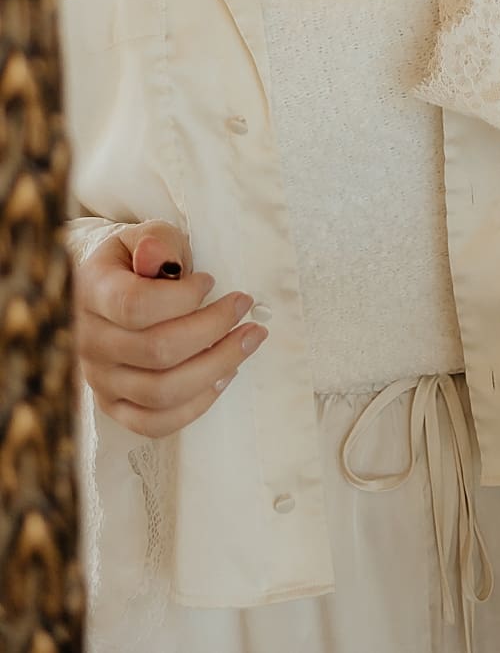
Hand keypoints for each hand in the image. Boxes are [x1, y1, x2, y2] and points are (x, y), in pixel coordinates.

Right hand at [74, 222, 264, 438]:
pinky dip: (196, 404)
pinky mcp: (114, 406)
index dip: (183, 297)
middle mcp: (90, 342)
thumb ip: (157, 242)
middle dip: (214, 329)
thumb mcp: (147, 237)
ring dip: (217, 366)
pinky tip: (224, 374)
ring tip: (248, 339)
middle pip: (157, 351)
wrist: (113, 291)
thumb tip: (156, 255)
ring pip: (161, 392)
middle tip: (245, 307)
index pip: (136, 306)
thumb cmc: (138, 261)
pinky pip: (154, 423)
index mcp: (92, 293)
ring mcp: (100, 380)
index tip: (211, 281)